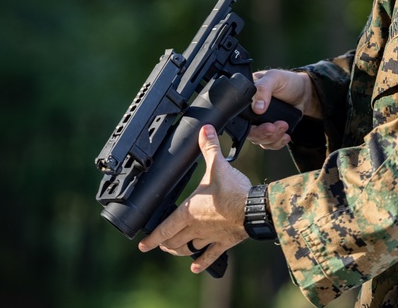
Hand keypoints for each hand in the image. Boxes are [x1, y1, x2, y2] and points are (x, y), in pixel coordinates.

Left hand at [137, 125, 250, 273]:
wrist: (255, 210)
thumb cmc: (233, 191)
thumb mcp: (218, 166)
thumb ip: (209, 147)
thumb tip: (204, 129)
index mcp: (189, 211)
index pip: (164, 228)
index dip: (151, 238)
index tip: (142, 244)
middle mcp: (196, 227)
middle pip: (174, 241)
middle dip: (165, 244)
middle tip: (159, 244)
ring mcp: (210, 237)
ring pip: (189, 249)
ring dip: (180, 251)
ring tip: (175, 251)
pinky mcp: (224, 242)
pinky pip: (210, 256)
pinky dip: (202, 263)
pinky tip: (196, 268)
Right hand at [247, 69, 320, 150]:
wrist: (305, 92)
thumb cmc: (288, 81)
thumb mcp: (274, 78)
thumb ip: (263, 89)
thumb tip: (257, 108)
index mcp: (247, 98)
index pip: (240, 116)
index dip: (250, 125)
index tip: (266, 124)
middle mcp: (250, 112)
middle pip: (249, 132)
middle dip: (263, 133)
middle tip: (275, 127)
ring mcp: (260, 122)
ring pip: (259, 140)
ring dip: (272, 138)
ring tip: (284, 126)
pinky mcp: (270, 130)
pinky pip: (268, 143)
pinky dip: (277, 143)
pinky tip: (285, 136)